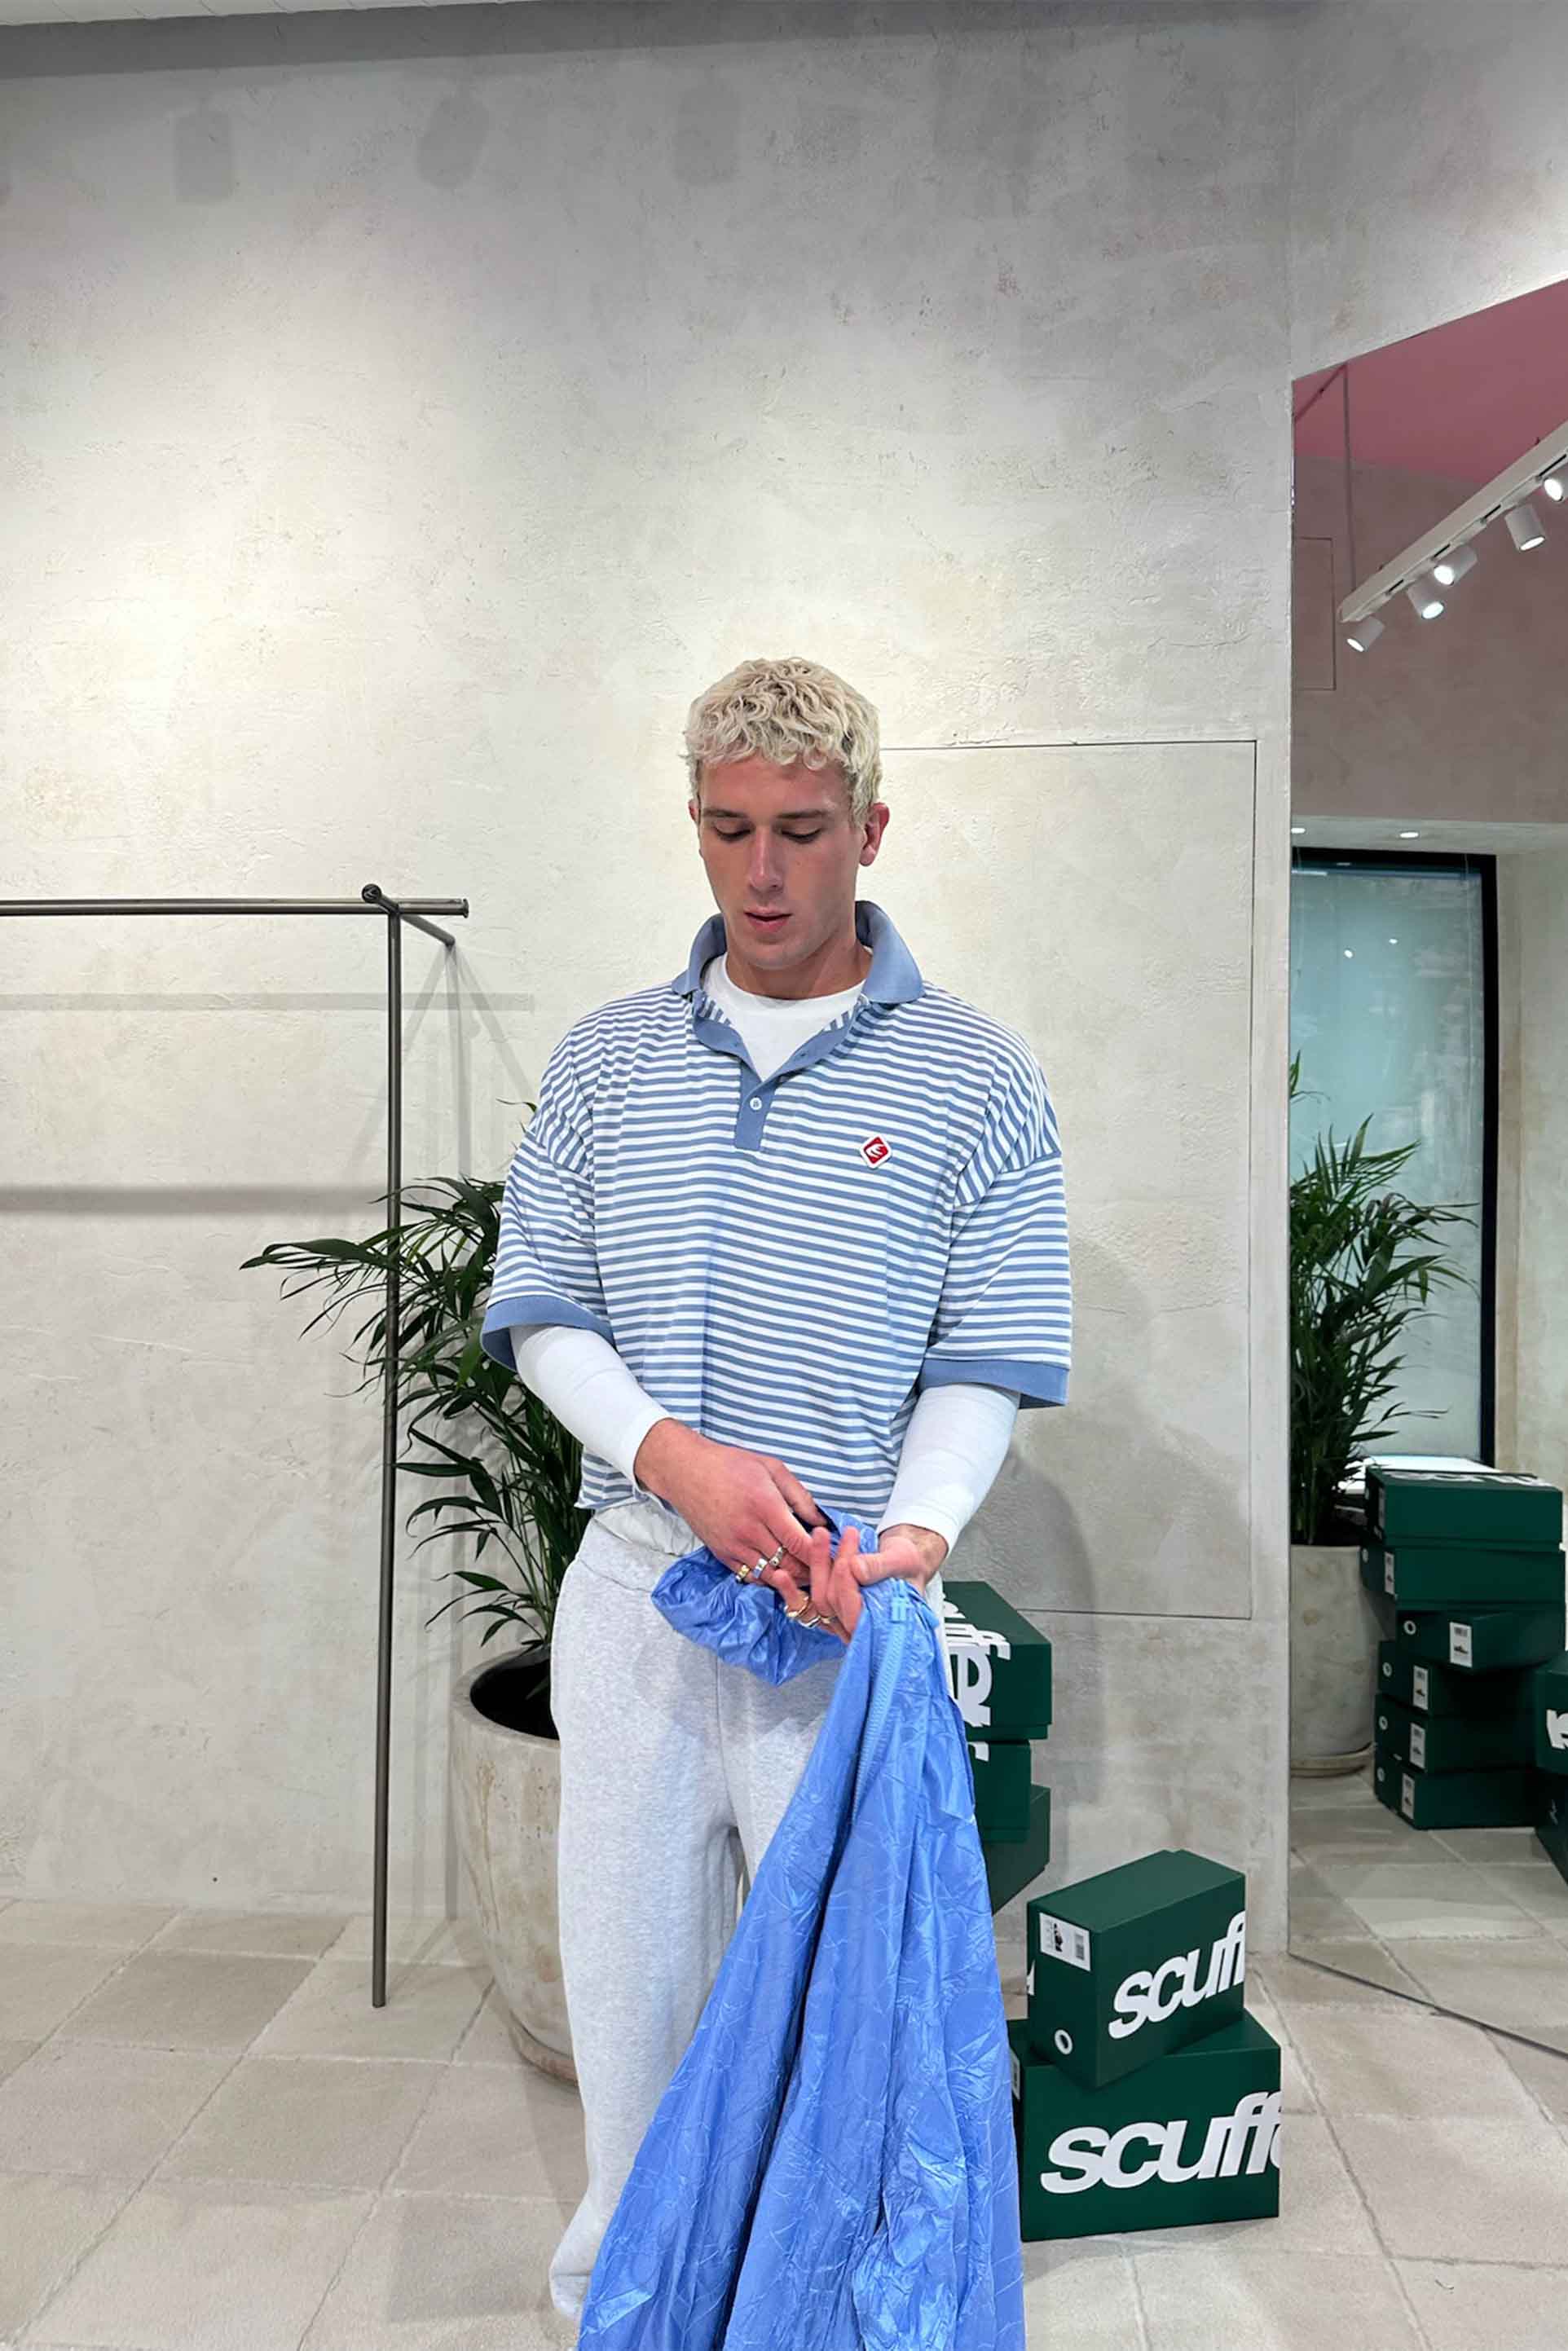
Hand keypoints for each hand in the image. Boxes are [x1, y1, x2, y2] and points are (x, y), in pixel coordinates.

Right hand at [632, 1419, 829, 1583]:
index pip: (799, 1543)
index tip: (829, 1552)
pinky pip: (750, 1577)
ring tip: (805, 1574)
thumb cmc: (731, 1465)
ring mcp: (733, 1546)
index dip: (818, 1553)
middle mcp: (749, 1531)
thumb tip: (821, 1520)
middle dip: (809, 1570)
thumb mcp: (772, 1468)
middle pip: (788, 1565)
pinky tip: (779, 1571)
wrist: (687, 1472)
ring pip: (770, 1575)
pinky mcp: (721, 1554)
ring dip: (790, 1578)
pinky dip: (767, 1578)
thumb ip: (800, 1495)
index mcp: (765, 1506)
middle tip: (823, 1568)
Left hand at [773, 1522, 948, 1645]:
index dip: (847, 1584)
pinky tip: (779, 1574)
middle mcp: (855, 1628)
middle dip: (828, 1566)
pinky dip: (792, 1590)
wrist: (904, 1561)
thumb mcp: (902, 1561)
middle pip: (830, 1602)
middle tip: (830, 1534)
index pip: (853, 1610)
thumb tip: (856, 1569)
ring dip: (812, 1567)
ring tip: (816, 1536)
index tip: (850, 1557)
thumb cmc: (907, 1566)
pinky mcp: (827, 1609)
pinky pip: (805, 1604)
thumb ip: (880, 1567)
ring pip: (817, 1601)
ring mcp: (838, 1620)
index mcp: (880, 1625)